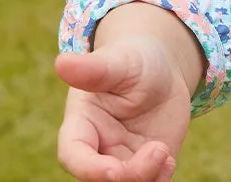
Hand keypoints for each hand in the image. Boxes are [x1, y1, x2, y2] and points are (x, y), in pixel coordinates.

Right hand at [56, 4, 202, 181]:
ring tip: (165, 153)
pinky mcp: (145, 168)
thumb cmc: (132, 61)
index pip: (73, 156)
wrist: (161, 70)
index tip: (113, 170)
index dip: (89, 169)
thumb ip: (93, 69)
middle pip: (101, 180)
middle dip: (128, 176)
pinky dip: (159, 180)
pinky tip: (169, 158)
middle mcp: (97, 150)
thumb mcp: (118, 62)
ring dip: (146, 180)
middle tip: (158, 151)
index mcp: (81, 126)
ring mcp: (121, 161)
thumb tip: (61, 61)